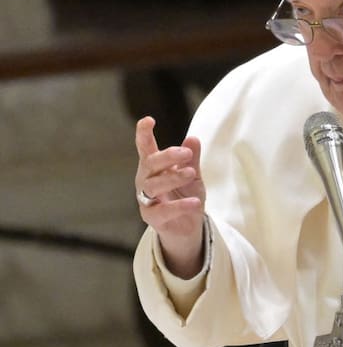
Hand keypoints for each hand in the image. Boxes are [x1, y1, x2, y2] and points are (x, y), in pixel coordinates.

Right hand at [135, 116, 205, 277]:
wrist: (189, 226)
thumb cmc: (186, 195)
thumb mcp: (193, 175)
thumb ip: (192, 159)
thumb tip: (193, 138)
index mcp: (154, 167)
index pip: (145, 148)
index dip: (143, 134)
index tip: (147, 120)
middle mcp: (145, 181)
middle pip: (150, 164)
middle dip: (167, 156)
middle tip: (186, 153)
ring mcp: (146, 200)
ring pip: (153, 185)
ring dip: (173, 177)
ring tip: (190, 173)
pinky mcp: (152, 218)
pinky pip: (163, 211)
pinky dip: (179, 206)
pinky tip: (195, 202)